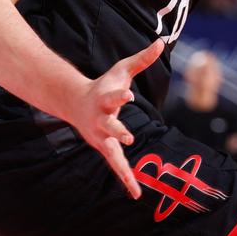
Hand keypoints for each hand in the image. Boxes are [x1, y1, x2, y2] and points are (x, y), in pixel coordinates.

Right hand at [63, 40, 163, 198]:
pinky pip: (116, 166)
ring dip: (122, 166)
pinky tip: (136, 193)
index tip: (129, 95)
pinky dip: (126, 179)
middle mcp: (101, 120)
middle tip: (128, 137)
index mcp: (105, 99)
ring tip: (133, 185)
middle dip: (118, 132)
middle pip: (109, 127)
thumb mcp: (122, 70)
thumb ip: (142, 59)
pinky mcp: (105, 148)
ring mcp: (101, 137)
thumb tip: (161, 42)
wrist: (76, 103)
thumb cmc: (104, 85)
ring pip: (111, 152)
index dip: (120, 96)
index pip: (113, 97)